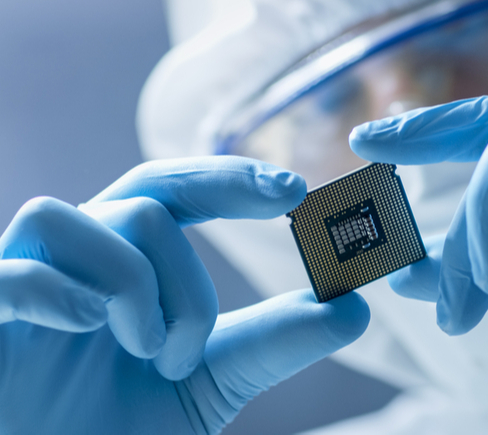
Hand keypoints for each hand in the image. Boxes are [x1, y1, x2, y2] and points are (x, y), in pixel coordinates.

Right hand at [0, 157, 368, 433]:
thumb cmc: (118, 425)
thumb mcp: (209, 382)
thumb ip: (273, 342)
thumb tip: (354, 306)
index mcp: (127, 262)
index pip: (177, 189)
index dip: (231, 177)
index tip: (293, 190)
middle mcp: (78, 258)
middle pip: (146, 199)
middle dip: (188, 271)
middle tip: (197, 343)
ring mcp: (25, 281)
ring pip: (88, 219)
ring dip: (136, 285)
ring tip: (147, 355)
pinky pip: (14, 274)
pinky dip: (61, 292)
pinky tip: (90, 329)